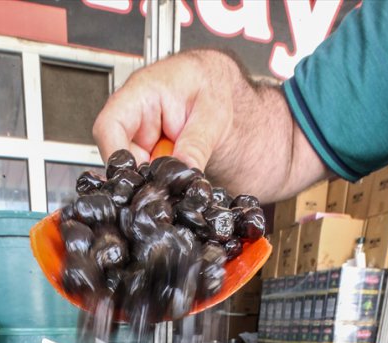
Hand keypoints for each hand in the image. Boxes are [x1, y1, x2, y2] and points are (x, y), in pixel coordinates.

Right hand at [93, 49, 326, 202]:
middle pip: (121, 156)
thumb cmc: (249, 106)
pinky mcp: (168, 172)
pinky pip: (156, 191)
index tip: (139, 180)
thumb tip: (177, 172)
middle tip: (162, 199)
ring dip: (155, 194)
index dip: (119, 157)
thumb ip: (194, 145)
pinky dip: (167, 201)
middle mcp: (148, 121)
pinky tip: (182, 205)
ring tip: (178, 202)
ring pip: (138, 178)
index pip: (111, 126)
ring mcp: (157, 149)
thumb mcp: (220, 120)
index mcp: (151, 92)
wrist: (276, 137)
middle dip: (139, 181)